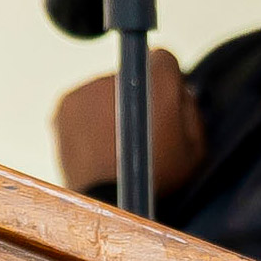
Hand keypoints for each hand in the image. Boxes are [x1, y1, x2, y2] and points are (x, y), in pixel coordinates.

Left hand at [53, 48, 207, 195]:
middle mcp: (119, 75)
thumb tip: (181, 89)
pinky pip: (83, 102)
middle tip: (139, 133)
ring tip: (116, 143)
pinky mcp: (65, 102)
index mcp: (157, 82)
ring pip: (105, 90)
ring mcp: (88, 88)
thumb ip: (191, 109)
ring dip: (111, 107)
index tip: (164, 103)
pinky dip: (89, 117)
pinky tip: (97, 143)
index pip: (163, 58)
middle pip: (133, 75)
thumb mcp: (195, 148)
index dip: (167, 81)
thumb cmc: (156, 180)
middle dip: (138, 96)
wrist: (108, 202)